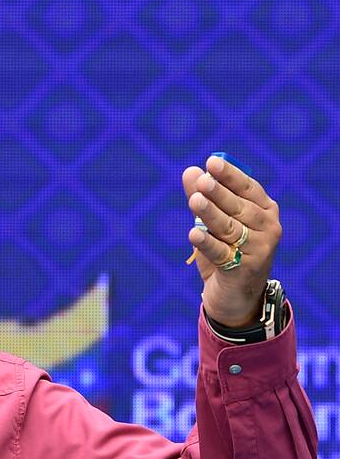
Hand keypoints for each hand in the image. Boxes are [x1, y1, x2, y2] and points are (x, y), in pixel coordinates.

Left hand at [181, 154, 280, 327]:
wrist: (235, 296)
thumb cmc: (226, 252)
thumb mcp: (213, 224)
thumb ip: (202, 197)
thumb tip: (190, 171)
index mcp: (264, 210)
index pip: (247, 188)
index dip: (230, 175)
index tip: (212, 162)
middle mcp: (268, 227)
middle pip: (238, 207)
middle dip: (219, 194)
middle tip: (202, 182)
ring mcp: (260, 249)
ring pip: (230, 228)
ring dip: (210, 214)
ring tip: (193, 201)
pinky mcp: (246, 269)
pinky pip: (222, 253)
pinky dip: (207, 243)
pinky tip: (194, 234)